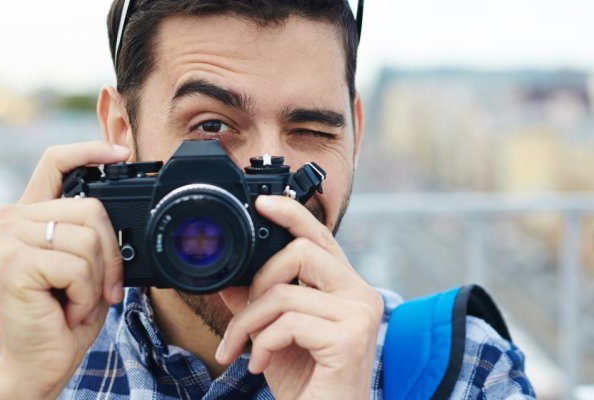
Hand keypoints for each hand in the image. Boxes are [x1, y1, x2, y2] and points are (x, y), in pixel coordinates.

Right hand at [0, 142, 128, 398]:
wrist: (37, 362)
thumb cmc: (62, 316)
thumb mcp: (83, 264)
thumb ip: (89, 231)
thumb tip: (121, 207)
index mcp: (26, 215)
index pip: (55, 162)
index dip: (91, 150)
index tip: (122, 153)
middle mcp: (9, 219)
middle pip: (91, 208)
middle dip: (110, 254)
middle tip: (99, 289)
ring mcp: (7, 237)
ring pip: (88, 238)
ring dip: (96, 280)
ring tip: (74, 300)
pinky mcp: (13, 262)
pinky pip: (77, 266)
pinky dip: (84, 295)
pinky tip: (65, 309)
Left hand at [214, 195, 383, 399]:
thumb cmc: (307, 388)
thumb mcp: (273, 339)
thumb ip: (257, 305)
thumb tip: (230, 278)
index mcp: (349, 290)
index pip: (322, 238)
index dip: (293, 214)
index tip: (263, 202)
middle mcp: (362, 296)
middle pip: (303, 252)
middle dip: (259, 281)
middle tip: (243, 317)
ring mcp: (360, 316)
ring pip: (285, 292)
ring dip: (249, 324)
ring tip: (242, 351)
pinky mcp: (350, 339)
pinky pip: (287, 322)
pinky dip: (262, 344)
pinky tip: (261, 365)